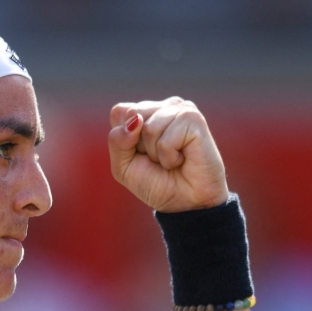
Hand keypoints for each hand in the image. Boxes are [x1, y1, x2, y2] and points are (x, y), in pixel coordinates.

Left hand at [108, 97, 228, 211]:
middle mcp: (163, 106)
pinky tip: (182, 159)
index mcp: (145, 112)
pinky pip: (165, 141)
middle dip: (139, 146)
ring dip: (156, 154)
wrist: (184, 204)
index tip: (141, 154)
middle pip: (132, 116)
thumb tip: (136, 119)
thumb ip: (117, 140)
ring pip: (148, 128)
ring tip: (172, 159)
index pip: (119, 112)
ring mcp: (180, 109)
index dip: (123, 140)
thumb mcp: (123, 166)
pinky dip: (169, 158)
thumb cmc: (156, 183)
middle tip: (158, 158)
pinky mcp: (194, 119)